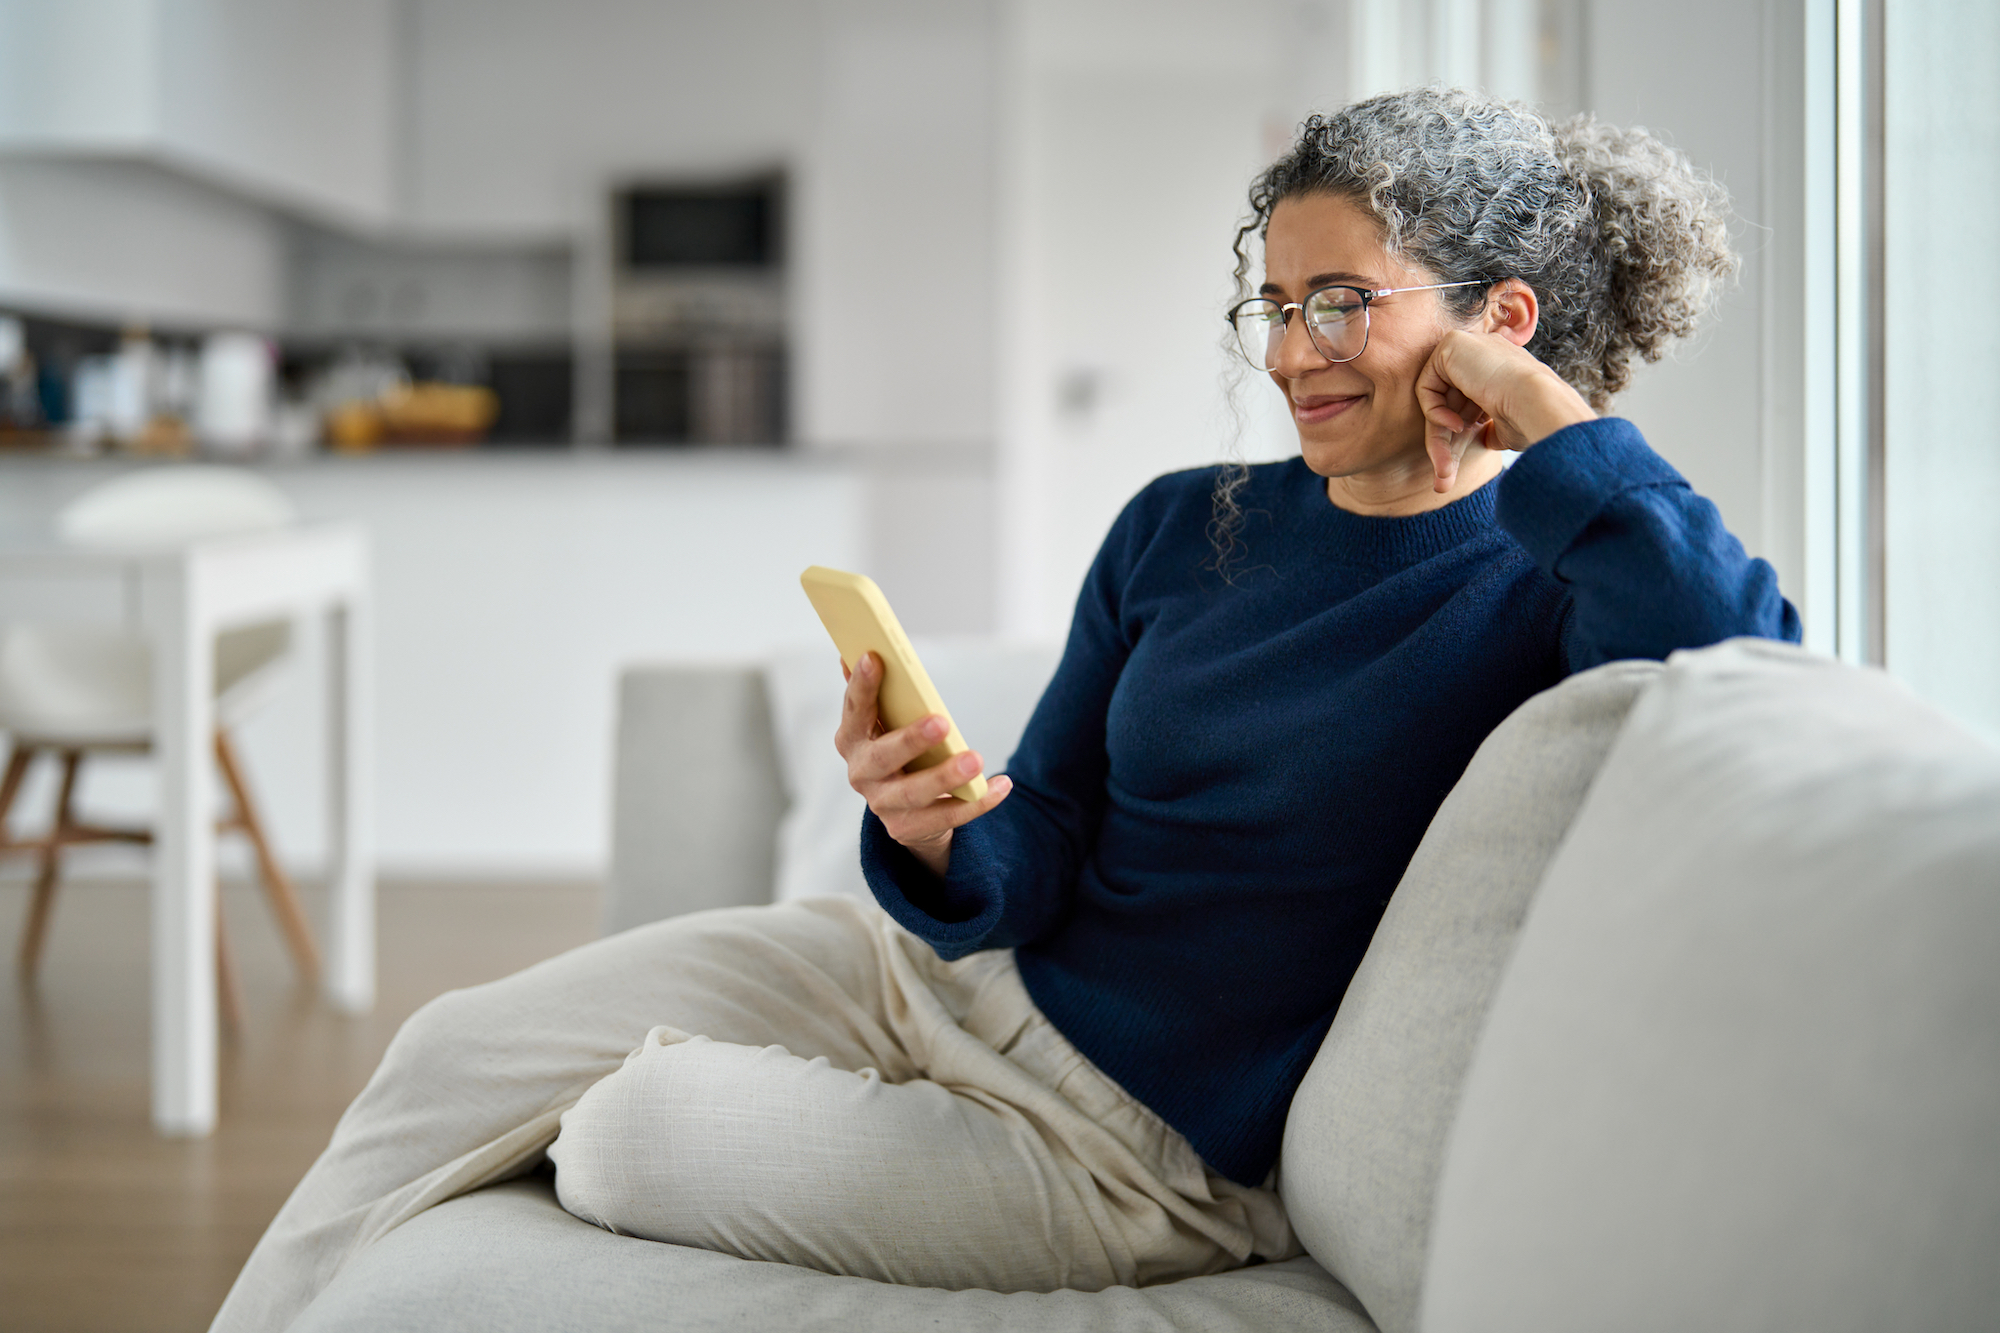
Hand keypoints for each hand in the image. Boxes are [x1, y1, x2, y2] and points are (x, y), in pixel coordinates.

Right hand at [834, 652, 1011, 876]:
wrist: (906, 810)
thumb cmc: (897, 750)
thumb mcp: (884, 723)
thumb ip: (873, 693)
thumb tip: (855, 651)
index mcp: (851, 740)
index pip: (854, 711)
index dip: (861, 686)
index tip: (875, 657)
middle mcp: (861, 774)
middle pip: (883, 757)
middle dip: (910, 739)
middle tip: (942, 721)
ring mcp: (884, 805)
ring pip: (915, 793)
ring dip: (946, 776)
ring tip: (976, 759)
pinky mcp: (908, 830)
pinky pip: (948, 816)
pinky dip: (978, 801)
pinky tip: (1002, 785)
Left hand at [1415, 329, 1596, 491]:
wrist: (1540, 403)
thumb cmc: (1531, 420)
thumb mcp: (1507, 428)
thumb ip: (1491, 428)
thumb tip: (1486, 439)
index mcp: (1500, 370)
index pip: (1467, 406)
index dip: (1460, 438)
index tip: (1454, 471)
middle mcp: (1484, 355)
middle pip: (1449, 406)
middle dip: (1443, 446)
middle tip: (1442, 484)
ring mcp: (1469, 347)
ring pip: (1436, 401)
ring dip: (1437, 439)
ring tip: (1445, 471)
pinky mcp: (1452, 344)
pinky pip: (1426, 385)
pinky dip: (1434, 411)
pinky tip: (1454, 426)